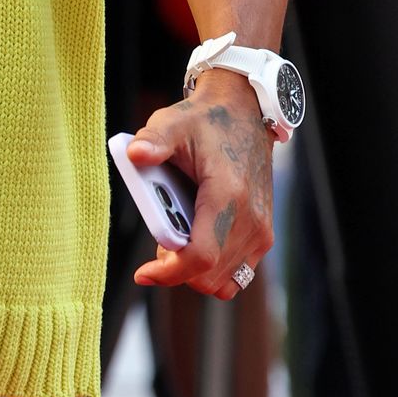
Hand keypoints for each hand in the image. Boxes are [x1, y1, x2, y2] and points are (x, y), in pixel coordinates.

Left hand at [125, 69, 273, 298]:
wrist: (245, 114)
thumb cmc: (205, 121)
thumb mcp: (173, 122)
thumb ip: (153, 140)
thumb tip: (134, 154)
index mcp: (227, 195)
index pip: (201, 256)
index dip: (170, 272)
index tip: (143, 273)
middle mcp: (251, 219)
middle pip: (208, 276)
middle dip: (176, 269)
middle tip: (158, 243)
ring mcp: (261, 230)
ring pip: (223, 282)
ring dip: (194, 271)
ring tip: (176, 239)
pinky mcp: (263, 235)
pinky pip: (236, 274)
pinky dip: (212, 270)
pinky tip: (195, 242)